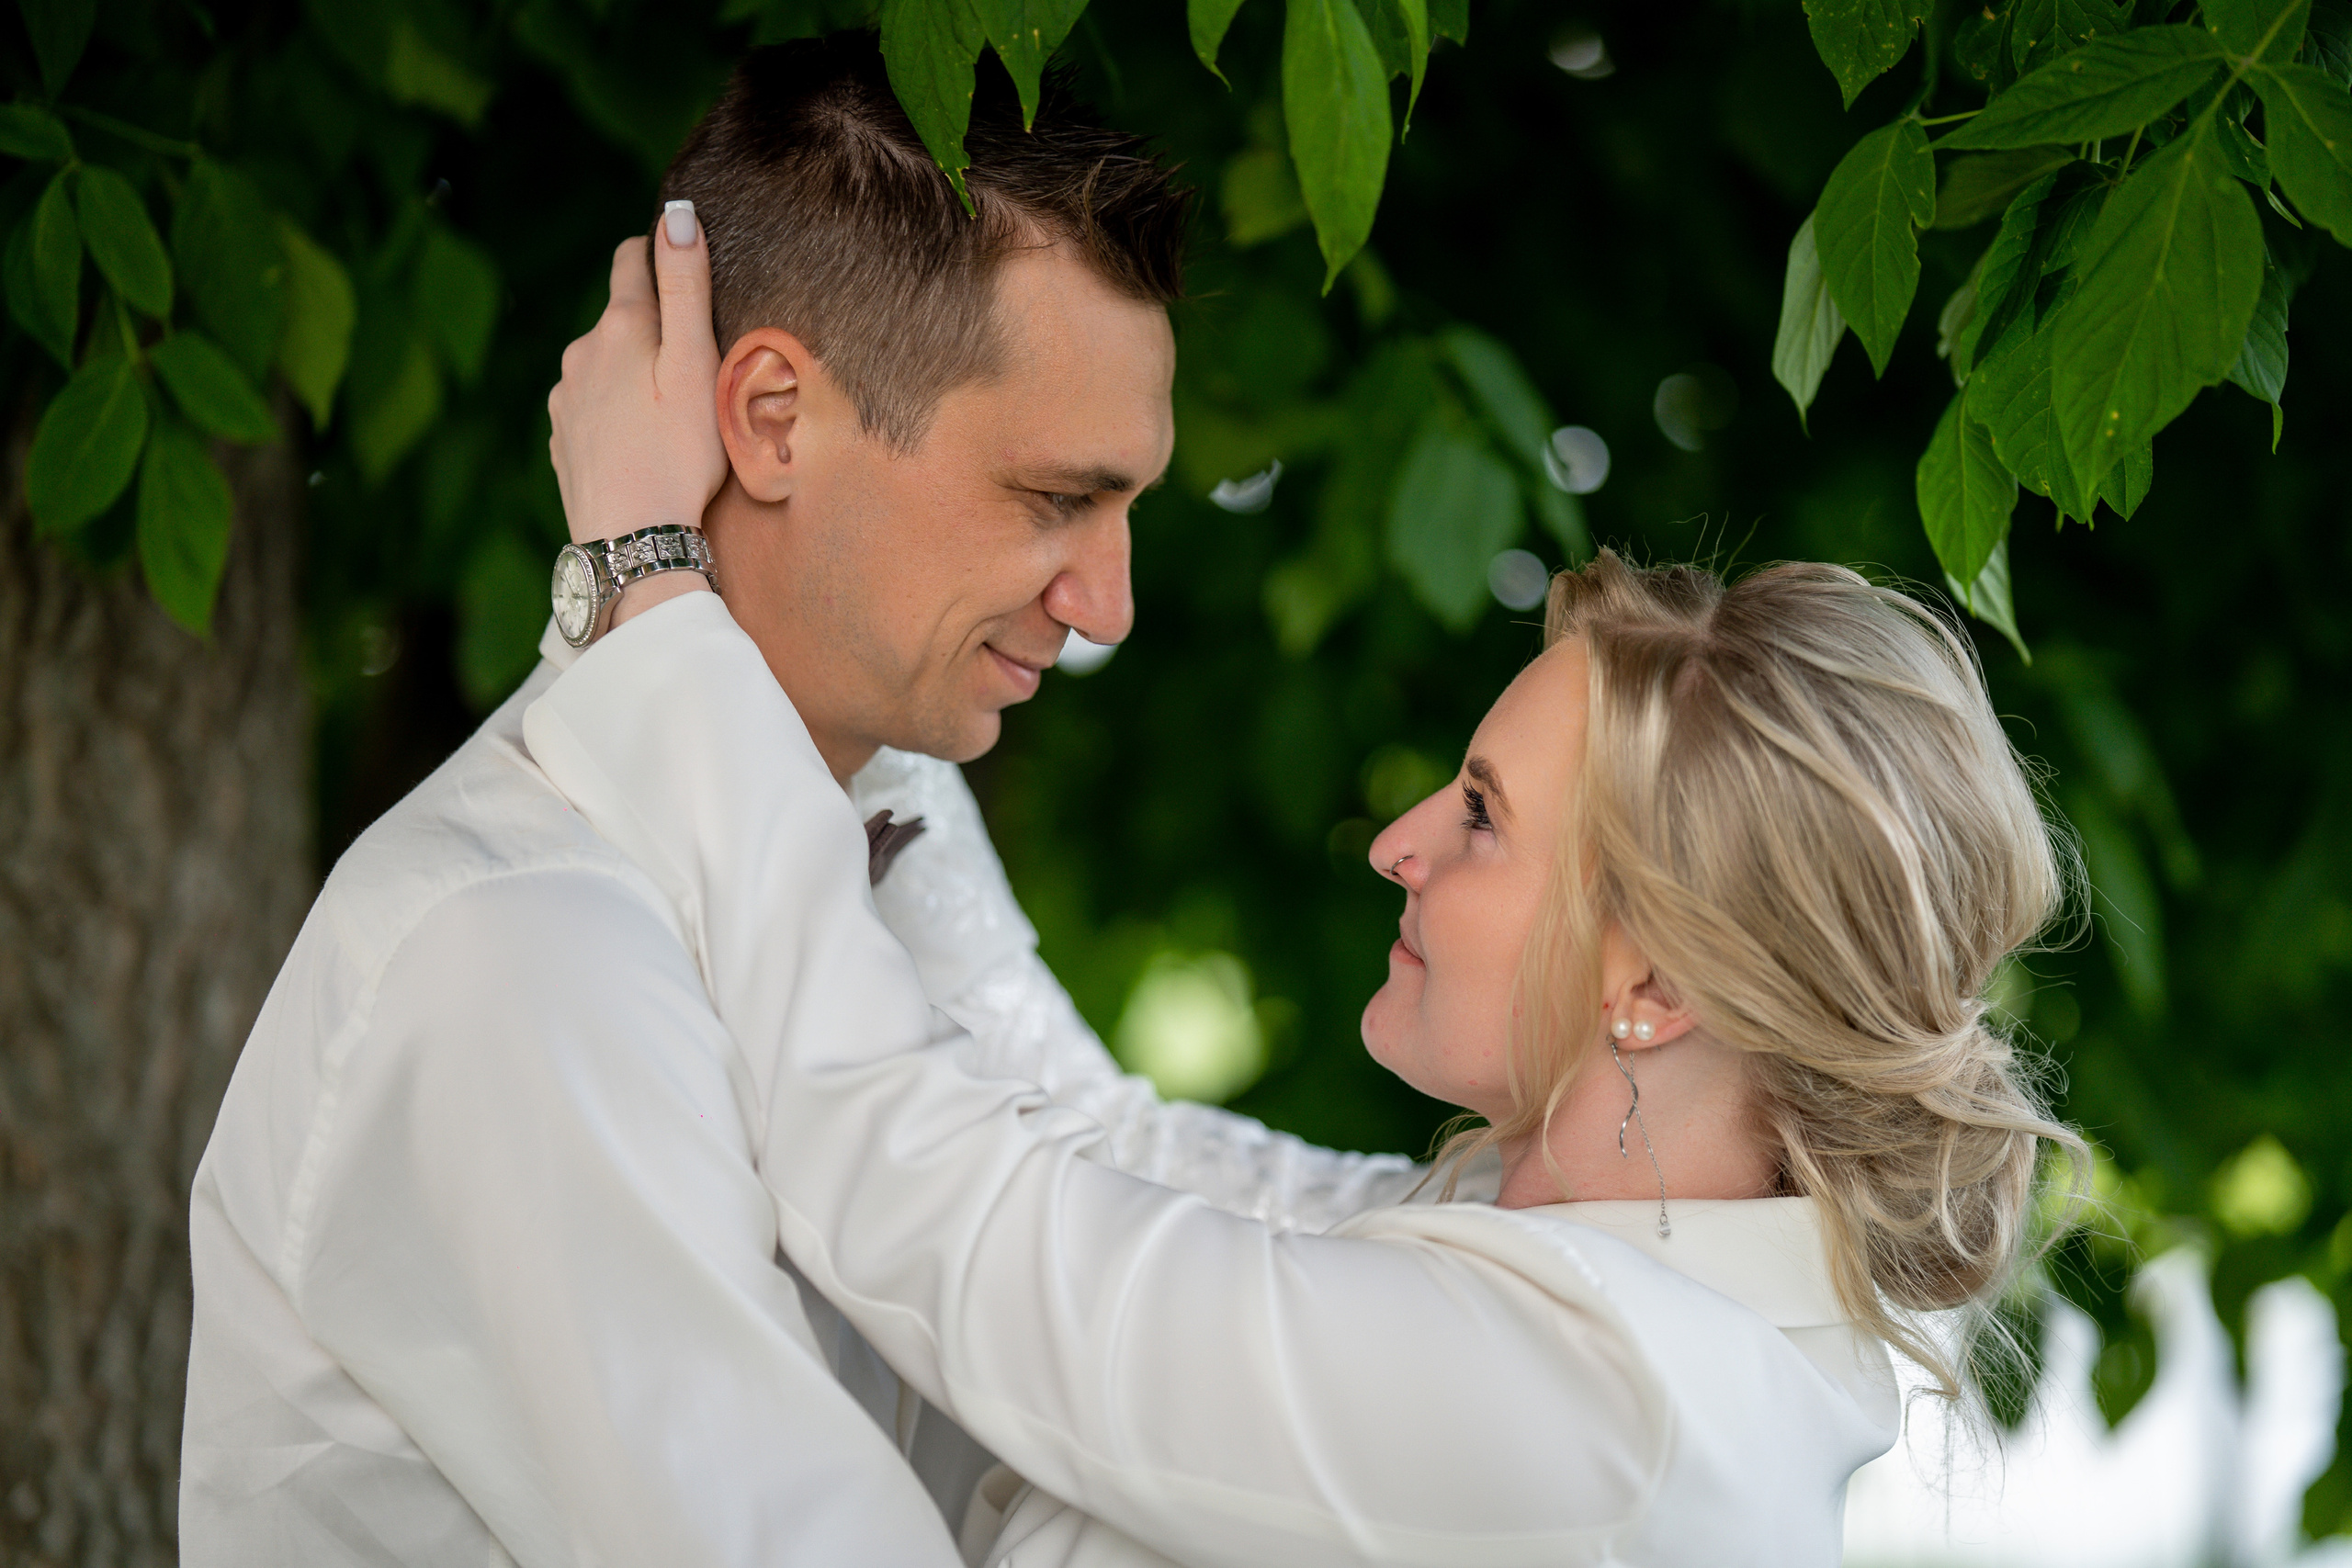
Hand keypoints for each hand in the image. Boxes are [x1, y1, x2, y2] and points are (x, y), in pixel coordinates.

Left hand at [547, 203, 727, 628]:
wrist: (632, 538)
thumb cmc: (679, 455)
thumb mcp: (696, 364)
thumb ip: (685, 286)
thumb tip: (676, 213)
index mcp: (620, 326)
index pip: (633, 257)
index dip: (661, 254)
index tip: (687, 272)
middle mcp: (581, 351)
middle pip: (620, 315)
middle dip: (653, 327)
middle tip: (696, 366)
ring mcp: (565, 396)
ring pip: (604, 363)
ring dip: (632, 373)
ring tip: (670, 414)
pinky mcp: (562, 437)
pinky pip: (591, 406)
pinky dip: (615, 412)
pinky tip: (641, 443)